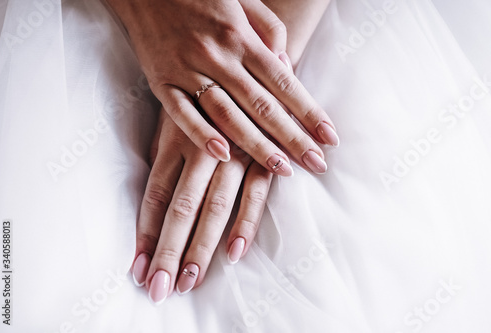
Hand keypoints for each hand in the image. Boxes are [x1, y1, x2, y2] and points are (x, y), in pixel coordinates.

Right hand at [106, 0, 338, 176]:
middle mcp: (219, 57)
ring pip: (227, 115)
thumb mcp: (243, 2)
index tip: (329, 138)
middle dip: (292, 138)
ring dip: (256, 146)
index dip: (310, 112)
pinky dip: (201, 135)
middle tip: (316, 165)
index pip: (284, 83)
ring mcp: (188, 71)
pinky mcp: (161, 82)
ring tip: (282, 170)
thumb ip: (269, 31)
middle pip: (262, 106)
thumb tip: (288, 64)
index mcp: (242, 38)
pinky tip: (223, 157)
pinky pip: (181, 114)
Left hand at [131, 110, 272, 302]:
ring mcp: (233, 155)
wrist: (255, 61)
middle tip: (159, 289)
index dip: (146, 234)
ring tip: (190, 281)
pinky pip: (254, 195)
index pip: (155, 196)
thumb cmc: (210, 95)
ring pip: (213, 208)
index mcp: (175, 141)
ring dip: (201, 247)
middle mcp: (200, 151)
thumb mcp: (180, 116)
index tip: (138, 268)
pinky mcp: (263, 157)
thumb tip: (154, 193)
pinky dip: (244, 224)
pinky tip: (234, 253)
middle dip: (168, 251)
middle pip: (180, 209)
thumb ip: (164, 153)